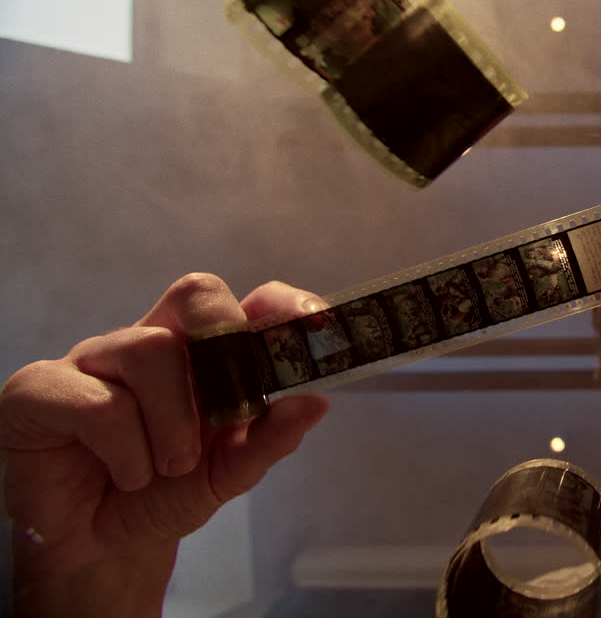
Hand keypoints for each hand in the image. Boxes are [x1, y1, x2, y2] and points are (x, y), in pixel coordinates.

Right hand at [0, 273, 329, 616]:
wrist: (97, 548)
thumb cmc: (161, 495)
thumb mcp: (228, 473)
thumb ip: (271, 439)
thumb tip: (317, 400)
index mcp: (199, 354)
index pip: (245, 302)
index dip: (282, 306)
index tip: (316, 327)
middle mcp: (148, 343)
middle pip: (197, 295)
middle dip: (227, 346)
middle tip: (234, 413)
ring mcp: (93, 360)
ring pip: (150, 349)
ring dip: (175, 423)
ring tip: (169, 467)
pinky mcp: (40, 390)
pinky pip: (99, 403)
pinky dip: (128, 451)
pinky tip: (128, 475)